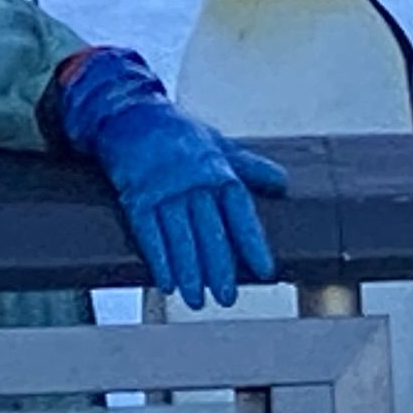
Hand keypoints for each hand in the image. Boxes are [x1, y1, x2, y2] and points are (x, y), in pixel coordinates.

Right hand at [43, 45, 289, 309]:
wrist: (129, 113)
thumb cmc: (181, 135)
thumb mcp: (219, 145)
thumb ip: (249, 168)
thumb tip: (283, 184)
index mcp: (218, 171)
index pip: (241, 213)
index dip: (253, 243)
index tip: (265, 272)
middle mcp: (192, 182)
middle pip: (209, 232)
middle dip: (219, 268)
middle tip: (227, 298)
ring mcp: (162, 189)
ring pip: (179, 237)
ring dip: (188, 272)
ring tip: (197, 300)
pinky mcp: (135, 195)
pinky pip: (148, 232)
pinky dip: (158, 260)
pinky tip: (166, 284)